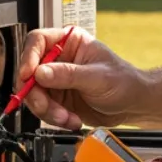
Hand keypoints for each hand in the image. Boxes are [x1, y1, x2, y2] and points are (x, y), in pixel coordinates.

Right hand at [16, 26, 147, 128]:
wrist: (132, 105)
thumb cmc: (123, 81)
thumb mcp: (97, 77)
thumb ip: (68, 75)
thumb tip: (40, 72)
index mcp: (69, 42)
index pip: (38, 42)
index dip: (28, 57)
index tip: (29, 75)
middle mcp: (58, 59)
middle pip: (29, 71)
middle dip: (36, 93)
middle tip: (46, 106)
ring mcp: (55, 80)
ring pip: (33, 94)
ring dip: (47, 110)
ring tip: (66, 117)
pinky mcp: (56, 99)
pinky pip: (43, 109)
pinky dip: (53, 118)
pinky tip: (70, 120)